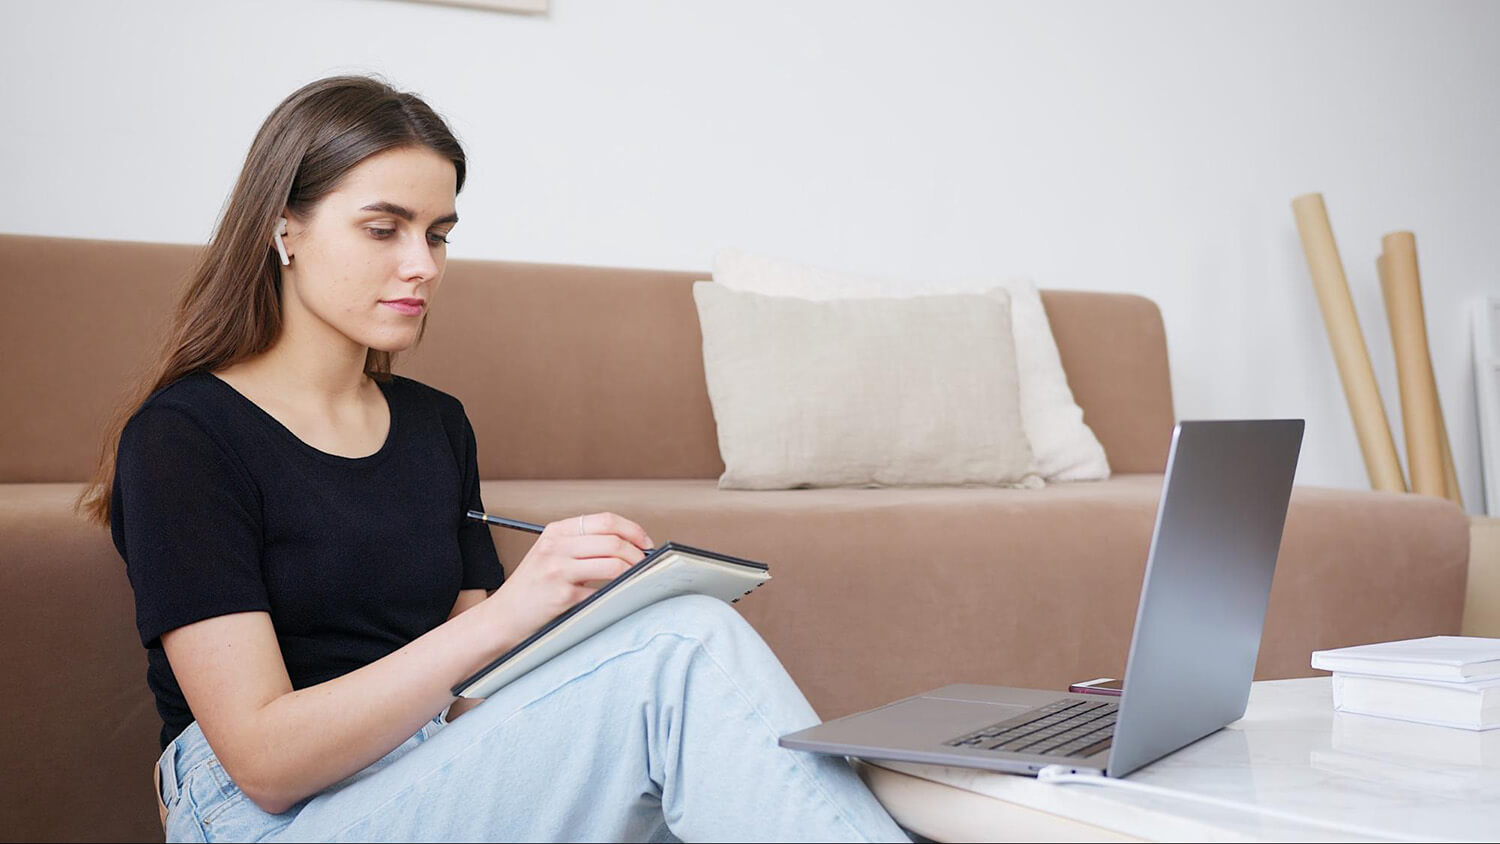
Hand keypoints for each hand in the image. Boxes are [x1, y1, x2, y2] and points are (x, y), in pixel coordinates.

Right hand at [480, 513, 655, 644]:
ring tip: (638, 578)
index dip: (632, 530)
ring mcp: (558, 570)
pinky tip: (620, 595)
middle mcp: (556, 546)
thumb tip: (628, 546)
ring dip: (634, 572)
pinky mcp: (562, 596)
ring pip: (613, 563)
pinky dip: (618, 592)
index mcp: (556, 531)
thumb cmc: (531, 589)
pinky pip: (602, 591)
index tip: (645, 543)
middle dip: (638, 552)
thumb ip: (581, 545)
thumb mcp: (550, 554)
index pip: (605, 520)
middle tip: (646, 563)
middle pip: (613, 540)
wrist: (502, 618)